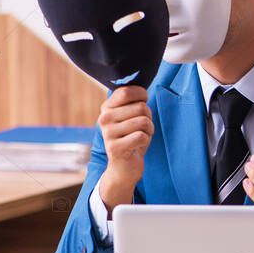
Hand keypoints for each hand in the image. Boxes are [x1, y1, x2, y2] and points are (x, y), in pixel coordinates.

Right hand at [97, 86, 152, 212]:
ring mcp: (108, 133)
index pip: (127, 91)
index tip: (143, 104)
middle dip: (148, 118)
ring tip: (140, 136)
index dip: (142, 96)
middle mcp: (104, 118)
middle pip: (141, 107)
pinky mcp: (115, 148)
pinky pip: (142, 136)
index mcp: (107, 107)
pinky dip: (146, 141)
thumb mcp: (130, 116)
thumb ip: (133, 101)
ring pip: (143, 122)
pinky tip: (137, 146)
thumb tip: (141, 85)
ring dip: (149, 130)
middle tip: (142, 128)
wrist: (124, 167)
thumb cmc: (131, 137)